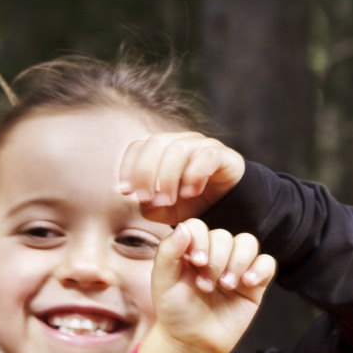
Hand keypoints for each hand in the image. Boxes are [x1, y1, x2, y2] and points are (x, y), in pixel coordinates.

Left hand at [117, 132, 246, 224]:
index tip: (126, 191)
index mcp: (161, 150)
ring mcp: (202, 145)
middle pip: (156, 143)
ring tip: (168, 201)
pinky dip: (195, 174)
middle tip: (146, 199)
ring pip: (179, 149)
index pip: (139, 146)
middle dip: (146, 173)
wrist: (226, 205)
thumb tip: (145, 201)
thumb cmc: (190, 204)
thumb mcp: (166, 211)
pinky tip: (192, 193)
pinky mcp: (223, 154)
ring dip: (168, 177)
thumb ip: (151, 208)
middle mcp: (180, 142)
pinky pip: (207, 156)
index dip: (129, 166)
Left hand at [149, 219, 274, 352]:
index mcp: (191, 249)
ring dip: (237, 262)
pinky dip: (259, 269)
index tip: (196, 263)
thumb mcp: (163, 282)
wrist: (192, 342)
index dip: (200, 240)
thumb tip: (183, 227)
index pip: (199, 227)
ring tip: (226, 286)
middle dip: (216, 260)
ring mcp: (236, 267)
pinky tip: (247, 283)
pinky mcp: (254, 283)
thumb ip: (167, 253)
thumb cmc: (176, 311)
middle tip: (205, 286)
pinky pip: (267, 263)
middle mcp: (215, 254)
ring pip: (248, 243)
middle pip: (224, 236)